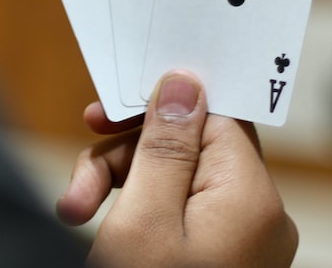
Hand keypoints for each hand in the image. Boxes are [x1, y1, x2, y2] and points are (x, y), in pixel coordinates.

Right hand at [56, 70, 297, 266]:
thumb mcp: (143, 219)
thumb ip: (164, 145)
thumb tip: (185, 82)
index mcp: (252, 199)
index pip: (214, 117)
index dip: (159, 106)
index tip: (106, 113)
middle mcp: (257, 217)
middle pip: (187, 148)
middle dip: (124, 159)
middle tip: (78, 189)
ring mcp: (240, 242)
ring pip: (175, 180)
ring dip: (118, 188)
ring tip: (74, 214)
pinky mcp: (219, 259)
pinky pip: (179, 213)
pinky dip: (136, 215)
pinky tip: (97, 228)